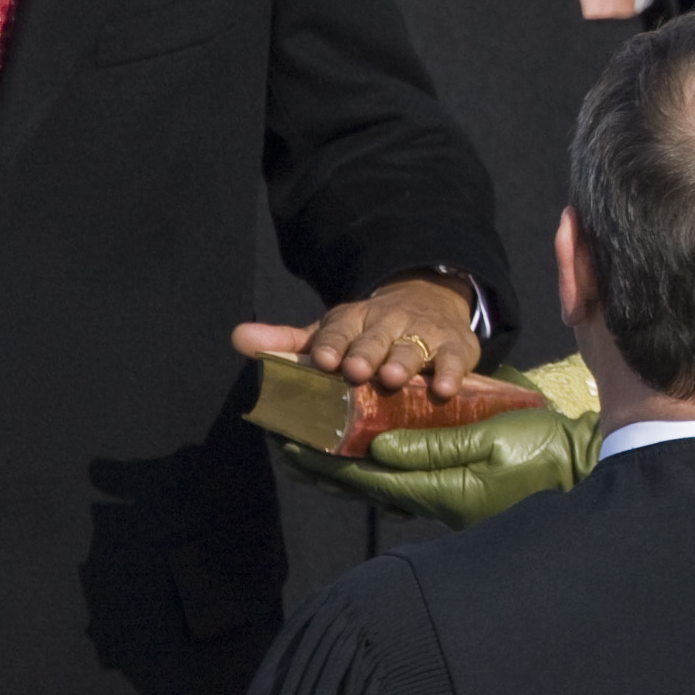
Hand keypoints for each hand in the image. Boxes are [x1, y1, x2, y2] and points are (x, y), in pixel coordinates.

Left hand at [232, 274, 480, 398]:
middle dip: (365, 353)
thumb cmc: (368, 334)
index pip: (337, 330)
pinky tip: (444, 389)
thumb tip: (238, 338)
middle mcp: (387, 323)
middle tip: (356, 371)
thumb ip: (286, 343)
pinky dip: (450, 372)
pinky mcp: (456, 346)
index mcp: (352, 321)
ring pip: (412, 347)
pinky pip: (454, 358)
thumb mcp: (329, 334)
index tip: (322, 361)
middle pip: (374, 337)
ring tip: (394, 379)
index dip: (330, 344)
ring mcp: (423, 334)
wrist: (428, 305)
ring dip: (403, 361)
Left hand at [277, 402, 599, 524]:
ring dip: (342, 470)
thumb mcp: (492, 438)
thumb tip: (378, 448)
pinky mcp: (459, 495)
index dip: (324, 462)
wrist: (587, 469)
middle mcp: (437, 502)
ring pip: (381, 487)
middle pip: (366, 488)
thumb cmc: (545, 451)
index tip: (288, 443)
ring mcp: (448, 502)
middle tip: (283, 446)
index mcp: (441, 491)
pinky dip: (374, 472)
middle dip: (322, 469)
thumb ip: (434, 444)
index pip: (367, 478)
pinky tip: (362, 461)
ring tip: (309, 452)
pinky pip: (405, 485)